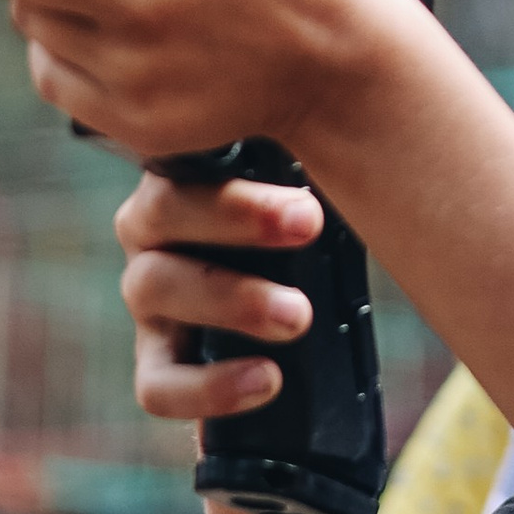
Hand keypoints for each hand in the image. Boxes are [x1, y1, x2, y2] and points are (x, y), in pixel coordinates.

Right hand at [114, 160, 324, 427]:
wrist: (306, 300)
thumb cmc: (303, 224)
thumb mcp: (306, 188)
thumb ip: (308, 168)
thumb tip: (365, 126)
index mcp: (183, 171)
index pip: (184, 155)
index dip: (240, 177)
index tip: (308, 206)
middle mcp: (150, 227)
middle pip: (166, 210)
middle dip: (240, 217)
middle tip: (310, 227)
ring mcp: (147, 295)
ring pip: (155, 287)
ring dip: (230, 298)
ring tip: (297, 316)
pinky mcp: (156, 363)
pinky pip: (157, 385)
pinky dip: (207, 388)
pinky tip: (267, 380)